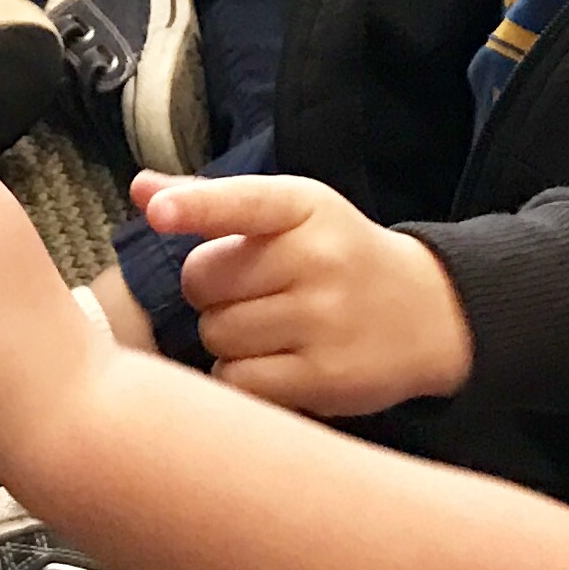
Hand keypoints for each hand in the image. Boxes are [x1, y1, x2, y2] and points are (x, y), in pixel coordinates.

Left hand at [135, 170, 473, 415]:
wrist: (427, 312)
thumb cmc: (336, 256)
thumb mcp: (291, 214)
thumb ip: (215, 201)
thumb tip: (141, 189)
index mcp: (306, 206)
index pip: (243, 202)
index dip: (196, 208)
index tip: (160, 213)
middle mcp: (318, 258)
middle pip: (203, 281)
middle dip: (211, 291)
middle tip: (254, 292)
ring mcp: (325, 319)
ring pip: (216, 334)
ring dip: (226, 338)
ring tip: (272, 329)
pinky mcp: (325, 377)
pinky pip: (238, 380)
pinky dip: (242, 377)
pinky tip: (276, 363)